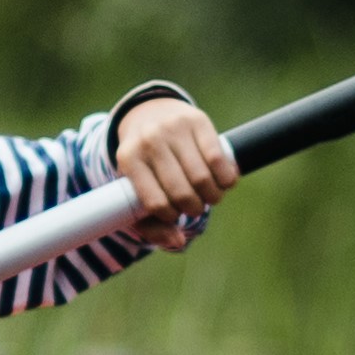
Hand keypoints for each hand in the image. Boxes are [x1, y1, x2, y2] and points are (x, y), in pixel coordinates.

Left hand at [111, 91, 236, 248]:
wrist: (149, 114)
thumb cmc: (145, 164)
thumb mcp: (137, 190)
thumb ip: (151, 225)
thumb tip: (177, 241)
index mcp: (128, 159)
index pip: (156, 203)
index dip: (171, 217)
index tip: (175, 215)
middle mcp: (149, 140)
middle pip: (182, 192)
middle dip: (194, 208)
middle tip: (195, 207)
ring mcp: (173, 128)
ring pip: (202, 177)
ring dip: (212, 196)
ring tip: (210, 197)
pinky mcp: (197, 120)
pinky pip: (218, 158)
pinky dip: (226, 178)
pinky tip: (223, 183)